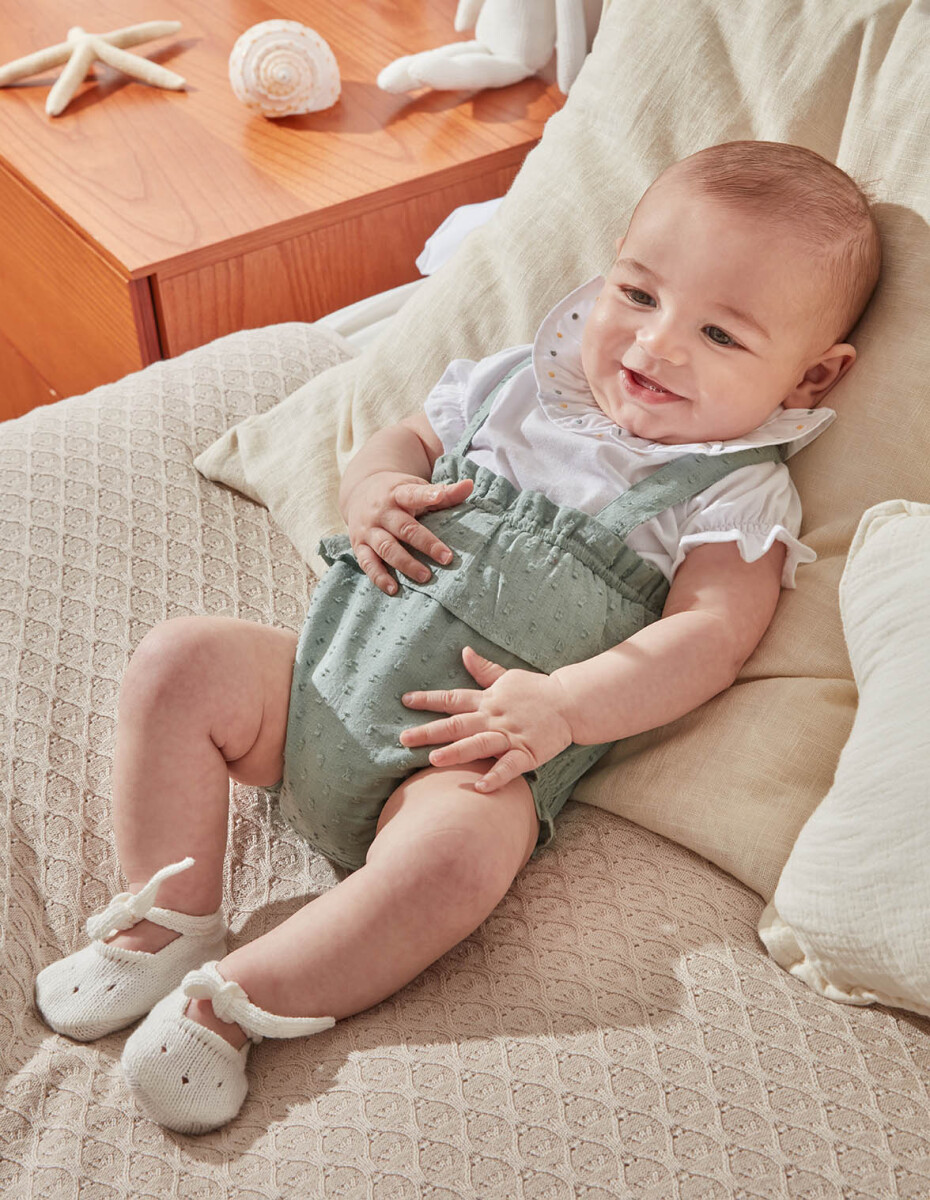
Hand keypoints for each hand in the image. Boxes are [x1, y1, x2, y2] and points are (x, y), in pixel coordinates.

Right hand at [343, 472, 472, 594]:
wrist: (359, 492)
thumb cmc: (396, 493)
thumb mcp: (415, 487)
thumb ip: (443, 492)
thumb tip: (470, 485)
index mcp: (397, 493)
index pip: (411, 494)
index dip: (426, 495)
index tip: (439, 496)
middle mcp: (381, 512)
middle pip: (404, 528)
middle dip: (425, 543)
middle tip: (447, 558)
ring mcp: (369, 530)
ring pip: (386, 548)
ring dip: (405, 563)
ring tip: (425, 577)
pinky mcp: (359, 546)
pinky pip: (368, 563)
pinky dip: (379, 577)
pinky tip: (394, 589)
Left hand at [399, 646, 574, 791]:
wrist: (570, 702)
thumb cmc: (537, 691)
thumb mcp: (508, 676)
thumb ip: (484, 670)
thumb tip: (464, 652)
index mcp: (488, 700)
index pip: (453, 699)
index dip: (429, 700)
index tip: (406, 701)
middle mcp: (494, 718)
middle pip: (457, 725)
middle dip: (429, 732)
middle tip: (403, 739)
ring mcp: (510, 736)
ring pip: (479, 744)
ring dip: (457, 752)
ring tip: (434, 760)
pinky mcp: (528, 752)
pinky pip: (510, 766)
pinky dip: (496, 777)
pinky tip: (479, 788)